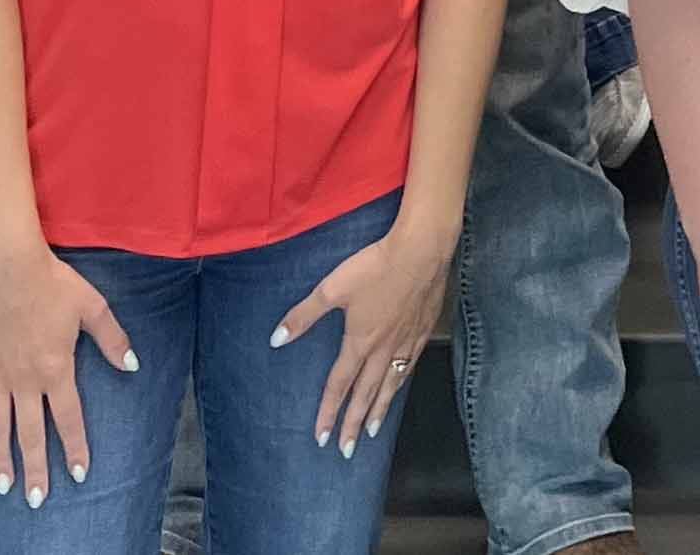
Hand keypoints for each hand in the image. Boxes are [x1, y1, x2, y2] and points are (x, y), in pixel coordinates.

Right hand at [0, 239, 136, 503]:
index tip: (79, 474)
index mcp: (56, 369)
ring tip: (4, 484)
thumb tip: (132, 365)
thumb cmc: (53, 284)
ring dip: (0, 458)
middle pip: (30, 434)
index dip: (75, 448)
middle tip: (36, 499)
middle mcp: (25, 381)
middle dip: (36, 468)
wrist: (7, 268)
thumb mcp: (93, 307)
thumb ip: (113, 339)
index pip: (68, 419)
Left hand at [275, 220, 454, 457]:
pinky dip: (401, 382)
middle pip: (367, 394)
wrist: (423, 249)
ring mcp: (407, 340)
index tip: (321, 438)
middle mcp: (384, 348)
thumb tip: (275, 339)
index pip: (340, 385)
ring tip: (374, 431)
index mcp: (360, 341)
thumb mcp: (333, 288)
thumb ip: (304, 315)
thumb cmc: (376, 266)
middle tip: (347, 450)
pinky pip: (410, 365)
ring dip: (380, 410)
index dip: (328, 412)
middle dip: (354, 423)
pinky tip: (399, 386)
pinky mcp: (424, 329)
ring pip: (391, 384)